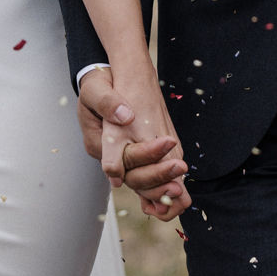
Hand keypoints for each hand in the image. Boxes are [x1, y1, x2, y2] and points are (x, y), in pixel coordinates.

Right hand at [77, 67, 188, 220]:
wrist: (103, 84)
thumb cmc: (97, 86)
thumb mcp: (94, 88)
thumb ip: (106, 102)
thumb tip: (125, 116)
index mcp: (98, 142)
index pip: (122, 157)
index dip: (147, 153)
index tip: (169, 140)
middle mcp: (110, 157)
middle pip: (133, 177)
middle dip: (158, 176)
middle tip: (181, 167)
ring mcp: (122, 159)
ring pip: (141, 184)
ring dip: (161, 188)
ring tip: (181, 189)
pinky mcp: (134, 157)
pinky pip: (146, 180)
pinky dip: (160, 187)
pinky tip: (178, 191)